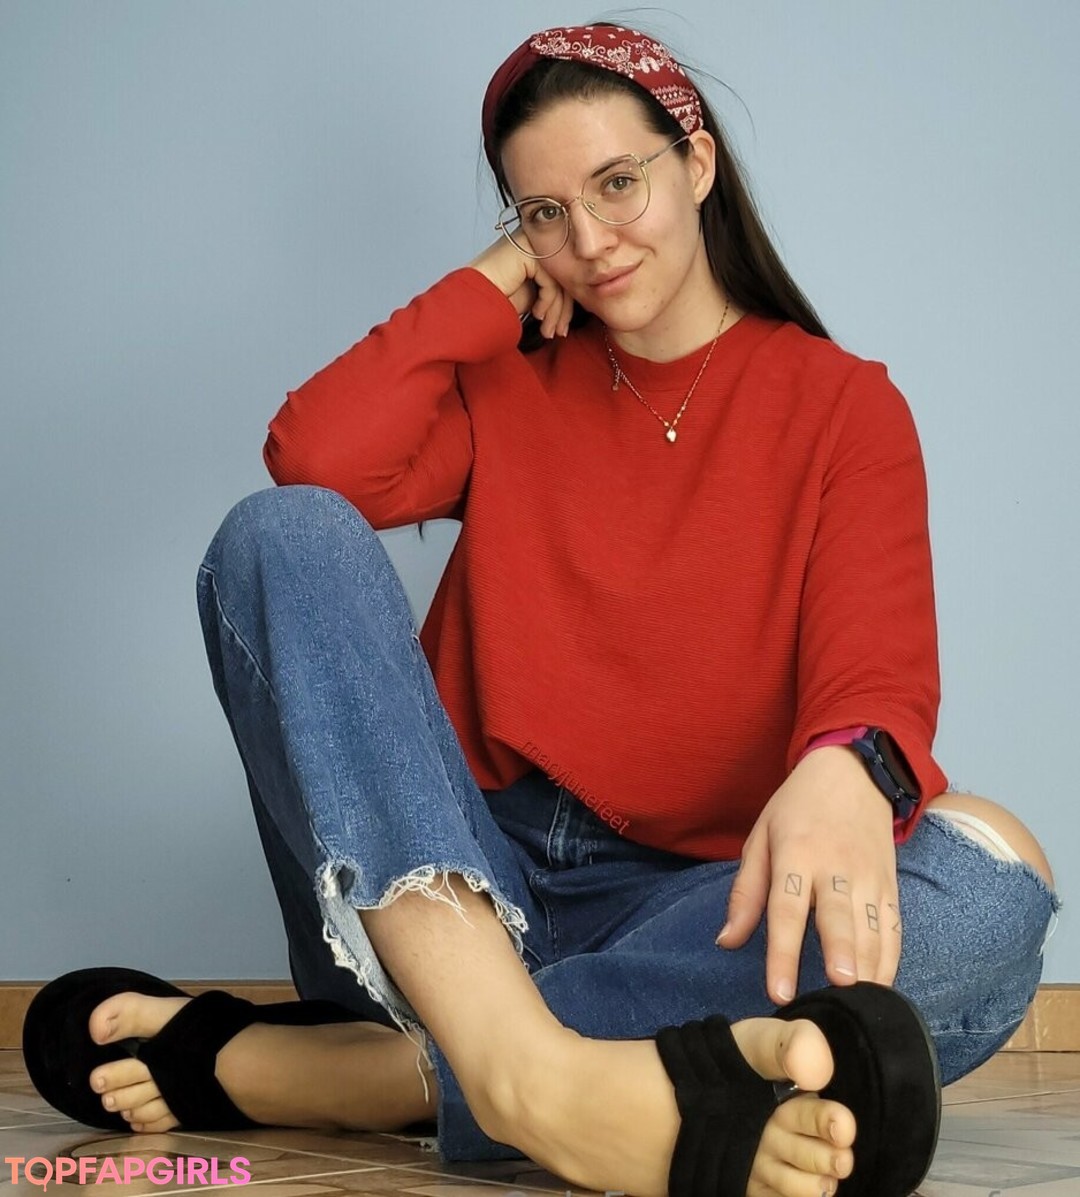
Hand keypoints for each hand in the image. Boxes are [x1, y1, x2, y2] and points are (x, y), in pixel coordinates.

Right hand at [469, 238, 573, 338]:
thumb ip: (553, 291)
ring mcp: (531, 244)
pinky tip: (537, 314)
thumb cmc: (498, 301)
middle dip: (562, 311)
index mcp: (537, 249)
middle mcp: (534, 242)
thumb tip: (583, 298)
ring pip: (560, 280)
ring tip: (549, 331)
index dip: (564, 305)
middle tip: (559, 333)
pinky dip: (547, 301)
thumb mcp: (534, 296)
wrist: (473, 303)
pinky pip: (551, 280)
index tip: (561, 329)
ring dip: (556, 311)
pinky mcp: (527, 252)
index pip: (562, 276)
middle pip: (564, 277)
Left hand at [718, 746, 900, 1005]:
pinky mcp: (890, 884)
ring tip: (862, 1006)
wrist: (853, 772)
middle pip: (838, 917)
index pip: (786, 910)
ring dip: (868, 968)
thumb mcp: (761, 838)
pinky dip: (891, 959)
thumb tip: (725, 941)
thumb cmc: (797, 808)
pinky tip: (882, 988)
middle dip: (841, 955)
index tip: (779, 993)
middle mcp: (835, 867)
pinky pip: (894, 927)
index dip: (782, 953)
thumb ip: (746, 893)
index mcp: (796, 854)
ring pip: (872, 928)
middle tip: (840, 990)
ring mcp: (868, 876)